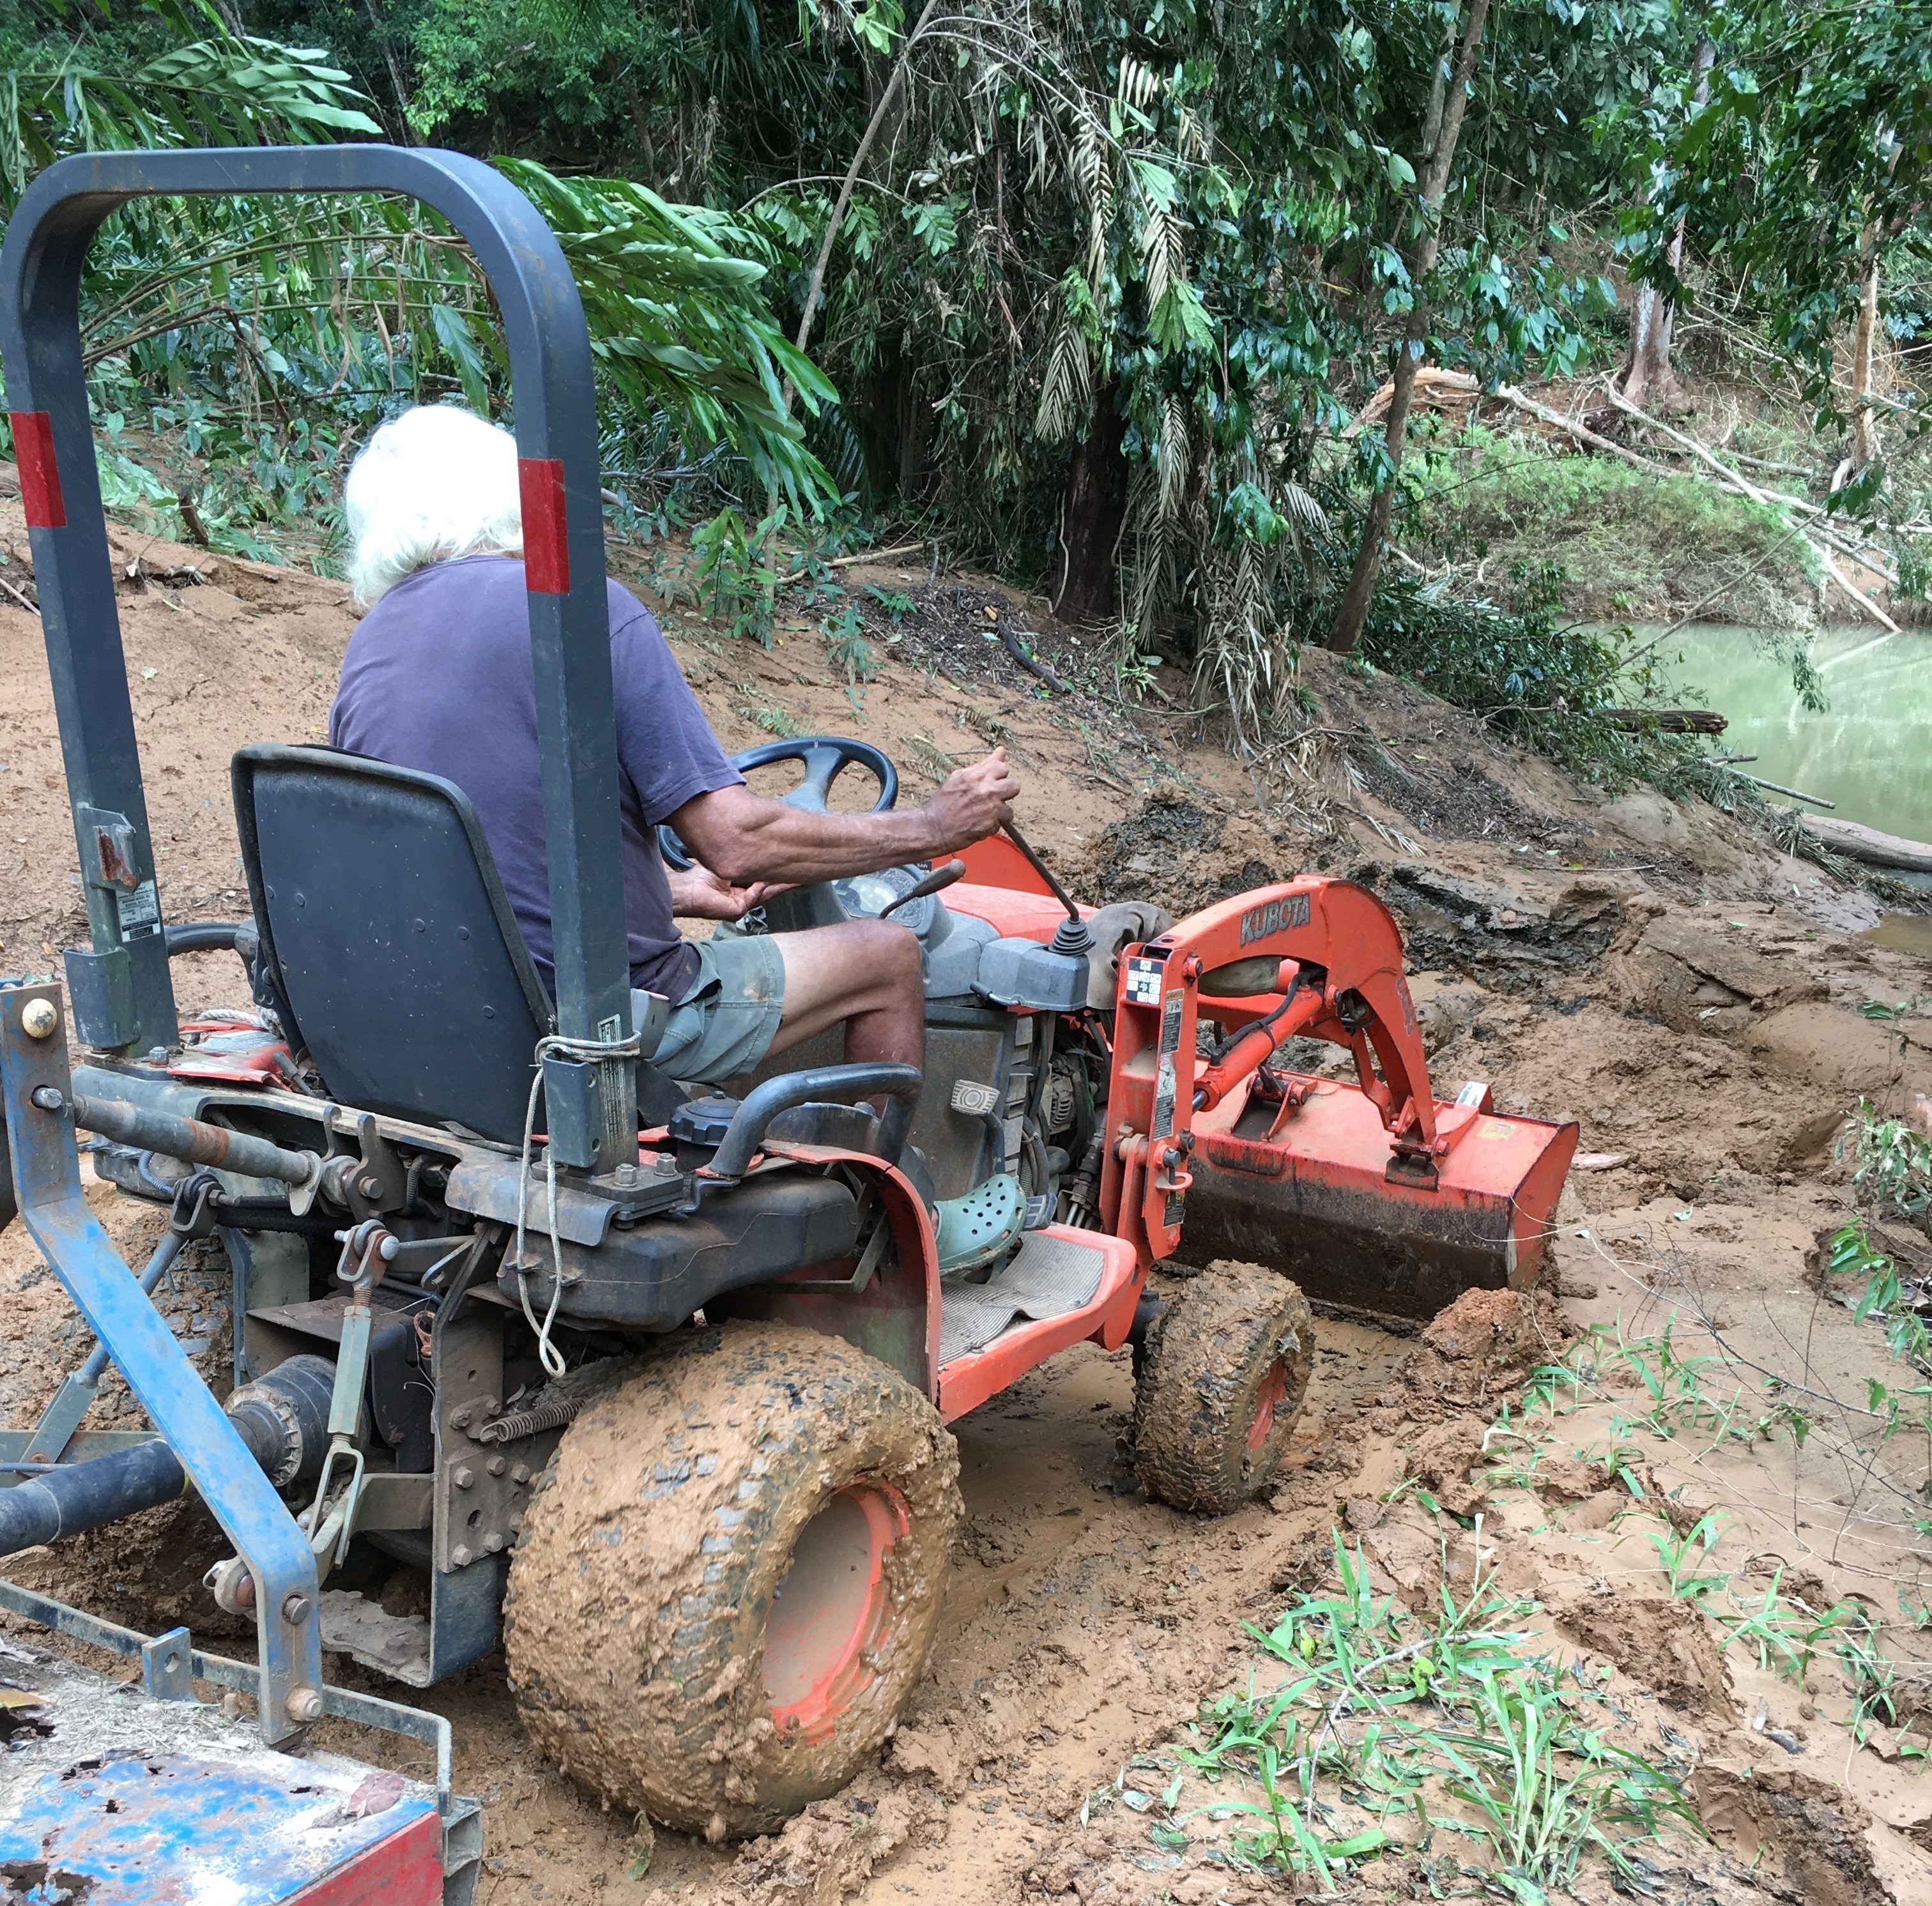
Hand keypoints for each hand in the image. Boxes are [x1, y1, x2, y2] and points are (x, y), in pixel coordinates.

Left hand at [669, 865, 785, 920]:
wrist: (687, 889)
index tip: (793, 866)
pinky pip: (753, 895)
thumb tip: (763, 855)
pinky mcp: (737, 910)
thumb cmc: (701, 877)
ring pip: (765, 892)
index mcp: (744, 888)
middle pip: (771, 888)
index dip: (779, 874)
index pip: (766, 881)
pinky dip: (757, 885)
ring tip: (794, 873)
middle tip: (804, 870)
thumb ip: (746, 866)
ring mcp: (743, 906)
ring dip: (779, 883)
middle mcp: (746, 898)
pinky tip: (762, 878)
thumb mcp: (728, 866)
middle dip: (786, 879)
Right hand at [920, 748, 1018, 852]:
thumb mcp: (958, 777)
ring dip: (999, 813)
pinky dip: (990, 826)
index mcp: (976, 776)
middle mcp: (986, 791)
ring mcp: (990, 810)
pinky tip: (978, 824)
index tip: (991, 781)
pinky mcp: (990, 826)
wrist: (933, 828)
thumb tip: (1001, 751)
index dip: (998, 775)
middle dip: (1006, 792)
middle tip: (994, 797)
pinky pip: (999, 825)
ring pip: (1009, 810)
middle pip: (1014, 786)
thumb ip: (982, 765)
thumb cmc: (943, 802)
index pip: (1003, 767)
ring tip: (984, 815)